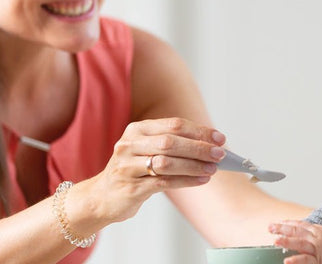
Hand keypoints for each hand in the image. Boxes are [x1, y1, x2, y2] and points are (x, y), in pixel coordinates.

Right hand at [91, 117, 225, 222]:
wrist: (101, 196)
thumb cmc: (132, 170)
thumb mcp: (146, 149)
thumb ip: (172, 144)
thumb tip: (211, 145)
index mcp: (137, 130)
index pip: (173, 125)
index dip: (199, 131)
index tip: (219, 138)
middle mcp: (129, 145)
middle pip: (170, 142)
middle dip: (199, 148)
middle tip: (220, 154)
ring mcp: (127, 166)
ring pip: (167, 163)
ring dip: (194, 165)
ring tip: (213, 169)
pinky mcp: (130, 187)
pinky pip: (163, 182)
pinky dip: (186, 181)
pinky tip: (201, 180)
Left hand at [269, 220, 321, 263]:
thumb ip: (315, 231)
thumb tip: (302, 228)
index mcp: (318, 231)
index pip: (300, 225)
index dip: (288, 223)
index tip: (277, 223)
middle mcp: (316, 238)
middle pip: (297, 231)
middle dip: (282, 229)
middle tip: (270, 227)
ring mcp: (317, 250)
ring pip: (300, 243)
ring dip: (287, 241)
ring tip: (275, 241)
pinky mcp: (319, 261)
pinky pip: (307, 261)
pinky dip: (297, 261)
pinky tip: (287, 261)